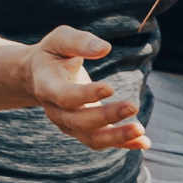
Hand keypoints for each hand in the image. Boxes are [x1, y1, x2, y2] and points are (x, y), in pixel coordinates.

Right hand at [26, 27, 145, 151]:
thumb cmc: (54, 53)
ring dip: (116, 137)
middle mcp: (56, 110)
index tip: (110, 88)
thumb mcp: (61, 39)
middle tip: (133, 106)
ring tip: (141, 131)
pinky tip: (144, 142)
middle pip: (79, 121)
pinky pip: (102, 141)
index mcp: (47, 86)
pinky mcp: (82, 129)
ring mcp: (68, 124)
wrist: (38, 75)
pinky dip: (123, 143)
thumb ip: (80, 42)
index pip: (65, 96)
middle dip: (107, 117)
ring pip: (90, 138)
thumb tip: (104, 48)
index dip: (86, 95)